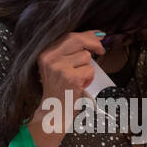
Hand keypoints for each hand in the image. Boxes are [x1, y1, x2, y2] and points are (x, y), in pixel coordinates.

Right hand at [29, 30, 105, 146]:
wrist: (53, 112)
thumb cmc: (60, 90)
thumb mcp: (57, 67)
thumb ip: (70, 52)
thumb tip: (95, 37)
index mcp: (44, 53)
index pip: (68, 36)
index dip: (86, 34)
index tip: (98, 35)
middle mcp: (49, 58)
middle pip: (77, 40)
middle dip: (93, 43)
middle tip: (101, 50)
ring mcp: (59, 67)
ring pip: (86, 56)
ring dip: (88, 68)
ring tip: (79, 79)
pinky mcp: (70, 77)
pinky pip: (90, 70)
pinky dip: (89, 78)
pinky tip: (80, 85)